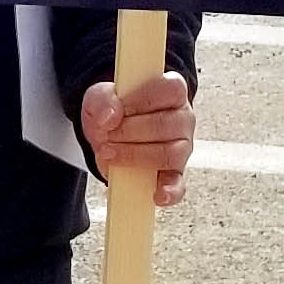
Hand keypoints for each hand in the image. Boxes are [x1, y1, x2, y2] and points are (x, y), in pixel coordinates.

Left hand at [80, 71, 195, 206]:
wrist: (108, 133)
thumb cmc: (114, 111)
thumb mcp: (101, 96)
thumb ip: (103, 99)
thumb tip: (110, 115)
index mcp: (172, 92)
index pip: (169, 90)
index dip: (140, 100)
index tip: (118, 109)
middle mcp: (182, 119)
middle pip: (164, 125)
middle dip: (128, 131)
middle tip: (107, 134)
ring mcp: (182, 147)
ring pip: (168, 154)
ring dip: (134, 156)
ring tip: (110, 153)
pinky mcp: (175, 174)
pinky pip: (178, 185)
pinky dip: (168, 191)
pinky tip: (157, 193)